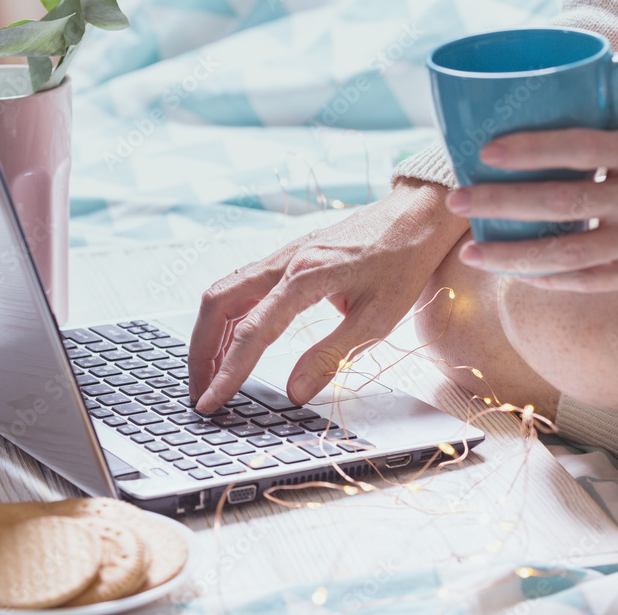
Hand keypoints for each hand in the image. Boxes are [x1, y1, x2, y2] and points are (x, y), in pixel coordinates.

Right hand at [188, 178, 467, 412]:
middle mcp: (285, 261)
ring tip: (208, 372)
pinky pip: (241, 284)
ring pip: (225, 292)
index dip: (228, 371)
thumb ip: (332, 356)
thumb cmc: (405, 262)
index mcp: (306, 277)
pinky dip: (226, 315)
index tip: (212, 402)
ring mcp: (283, 255)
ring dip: (209, 333)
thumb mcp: (378, 318)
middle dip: (201, 352)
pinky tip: (231, 337)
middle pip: (218, 305)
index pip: (252, 332)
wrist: (417, 215)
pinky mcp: (289, 255)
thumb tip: (294, 392)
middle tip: (199, 392)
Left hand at [444, 128, 617, 291]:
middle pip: (561, 200)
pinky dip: (550, 278)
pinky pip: (590, 280)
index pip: (580, 145)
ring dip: (513, 253)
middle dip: (501, 201)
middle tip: (458, 198)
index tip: (486, 152)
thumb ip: (608, 147)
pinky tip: (517, 273)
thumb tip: (537, 143)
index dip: (530, 148)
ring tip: (473, 251)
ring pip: (569, 252)